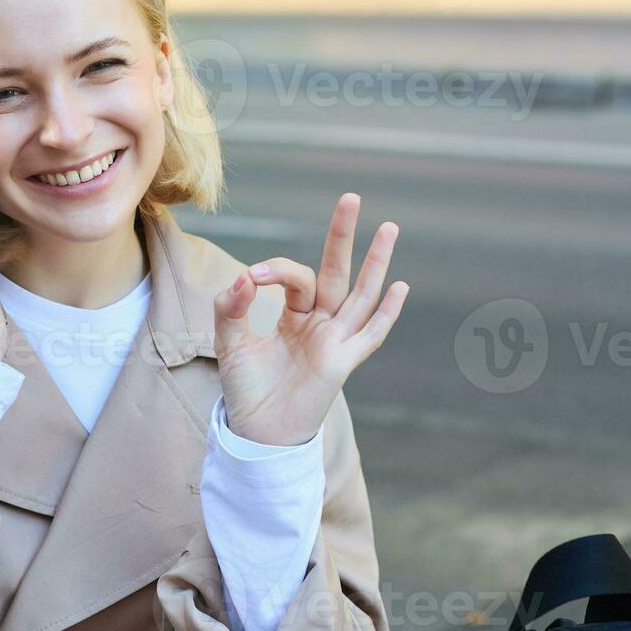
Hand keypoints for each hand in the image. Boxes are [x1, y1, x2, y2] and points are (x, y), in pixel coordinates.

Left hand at [213, 193, 407, 446]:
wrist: (256, 432)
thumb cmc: (246, 388)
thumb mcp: (230, 341)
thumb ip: (230, 307)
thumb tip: (244, 276)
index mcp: (294, 314)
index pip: (296, 276)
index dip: (276, 269)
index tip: (251, 277)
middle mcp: (320, 322)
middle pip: (336, 271)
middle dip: (343, 235)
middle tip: (351, 197)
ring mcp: (335, 340)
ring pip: (361, 293)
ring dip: (376, 262)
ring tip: (390, 227)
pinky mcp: (343, 362)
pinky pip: (370, 334)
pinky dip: (388, 312)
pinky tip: (401, 286)